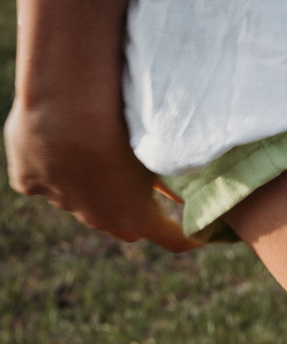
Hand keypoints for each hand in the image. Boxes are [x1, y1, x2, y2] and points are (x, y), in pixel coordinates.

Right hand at [5, 100, 203, 252]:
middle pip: (120, 225)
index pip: (172, 239)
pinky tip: (53, 144)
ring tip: (92, 156)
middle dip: (131, 215)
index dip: (189, 239)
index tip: (201, 235)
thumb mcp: (160, 154)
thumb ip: (171, 178)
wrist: (67, 104)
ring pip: (77, 201)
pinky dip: (48, 169)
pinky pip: (40, 180)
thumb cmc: (124, 127)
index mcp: (137, 215)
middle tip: (139, 195)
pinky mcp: (28, 181)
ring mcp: (60, 200)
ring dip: (88, 187)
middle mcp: (97, 216)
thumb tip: (185, 191)